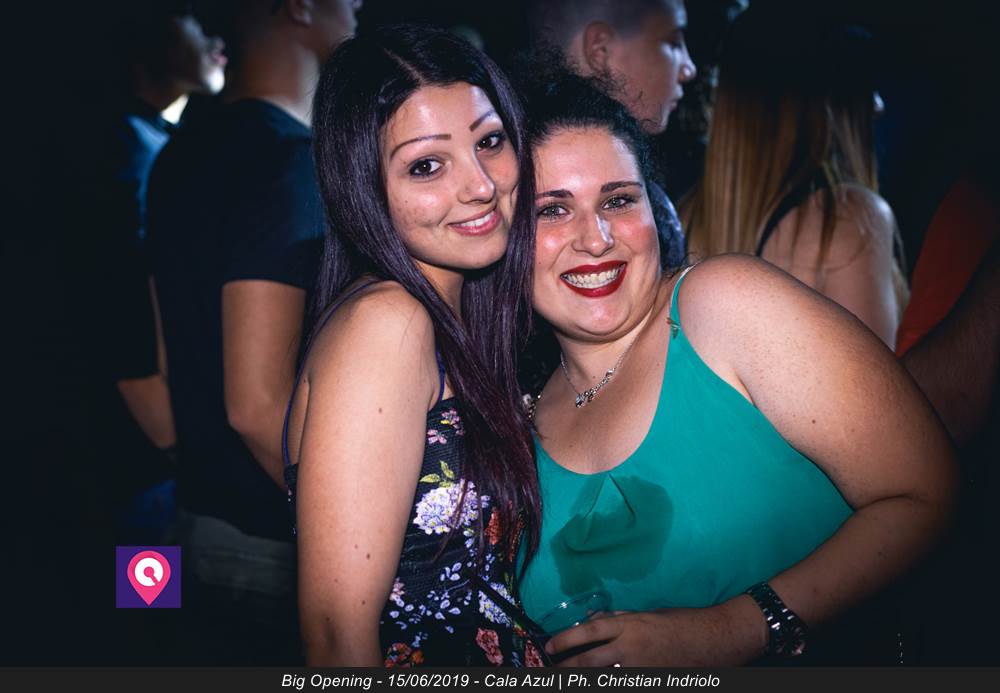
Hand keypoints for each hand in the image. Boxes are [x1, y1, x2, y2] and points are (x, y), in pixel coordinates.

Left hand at [545, 602, 764, 666]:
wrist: (715, 639)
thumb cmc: (682, 623)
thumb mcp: (648, 614)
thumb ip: (620, 618)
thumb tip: (593, 620)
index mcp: (630, 625)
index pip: (589, 631)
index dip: (566, 638)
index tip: (550, 645)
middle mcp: (632, 647)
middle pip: (590, 661)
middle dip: (567, 668)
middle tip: (553, 672)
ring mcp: (642, 669)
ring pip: (604, 678)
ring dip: (586, 678)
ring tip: (571, 679)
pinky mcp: (652, 681)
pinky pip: (624, 683)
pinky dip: (612, 681)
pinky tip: (603, 680)